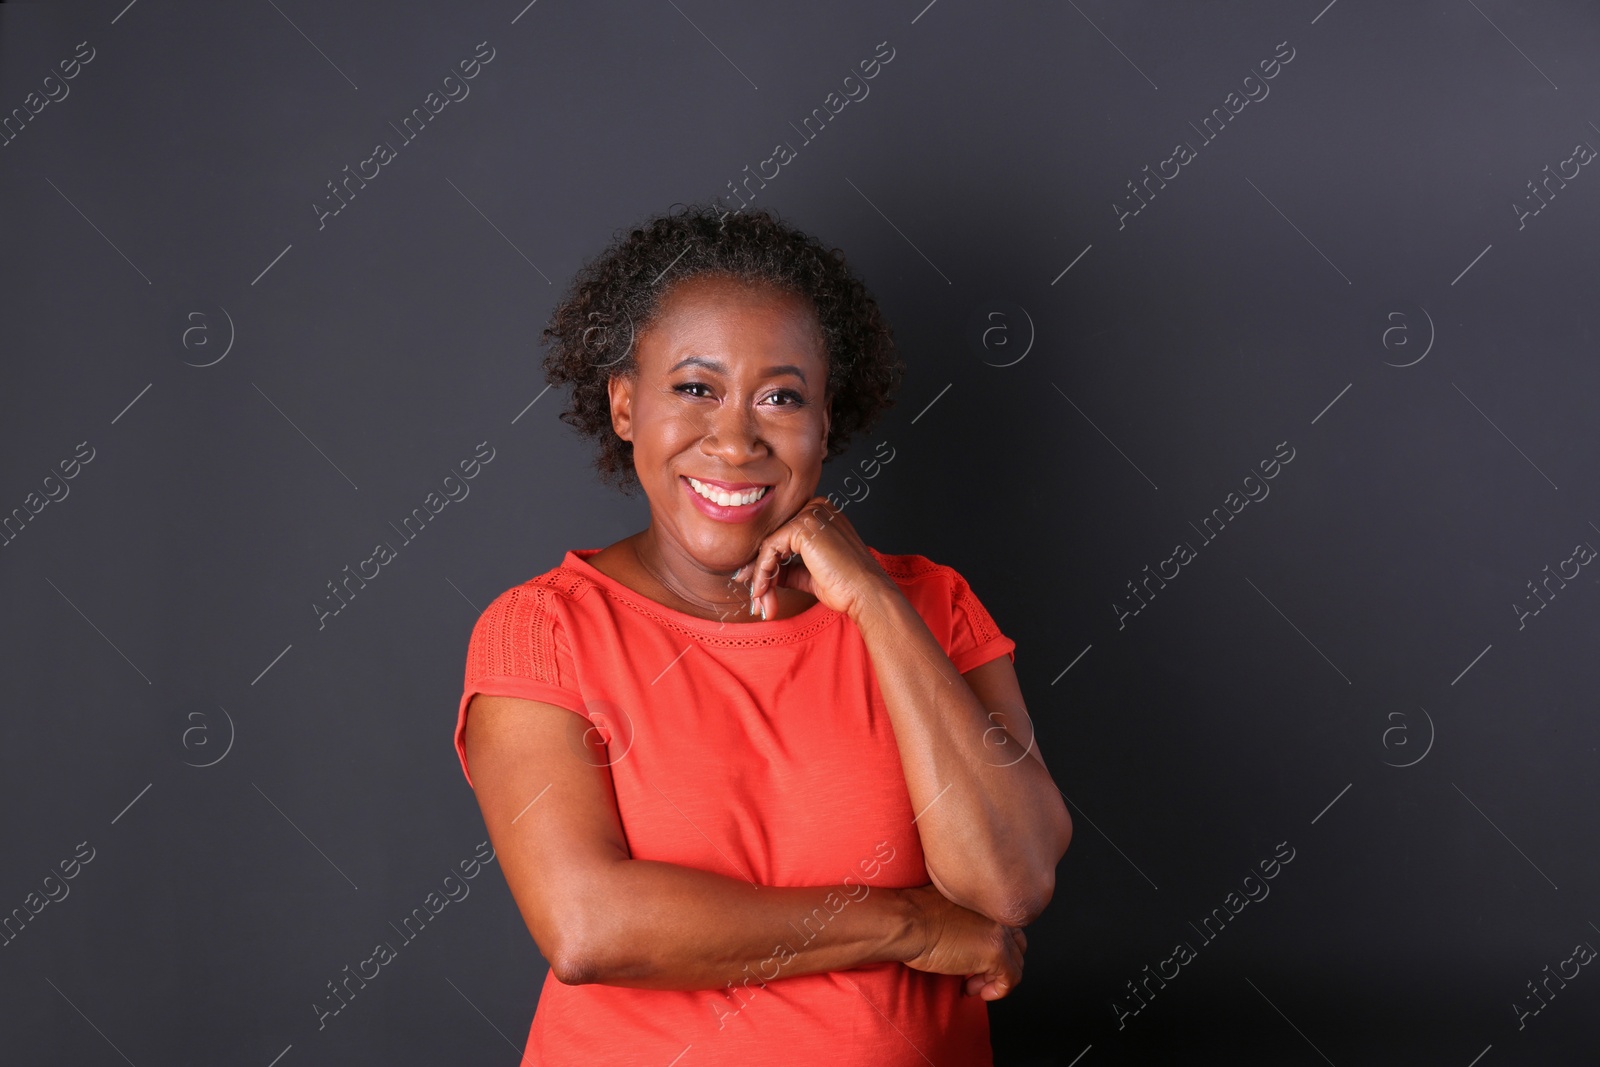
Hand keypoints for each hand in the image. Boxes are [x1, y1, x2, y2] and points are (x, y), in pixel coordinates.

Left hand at [731, 495, 893, 622]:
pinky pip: (769, 549)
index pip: (783, 535)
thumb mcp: (809, 574)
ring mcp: (810, 514)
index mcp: (821, 515)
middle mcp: (816, 508)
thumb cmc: (847, 585)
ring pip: (768, 545)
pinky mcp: (803, 526)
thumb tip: (765, 573)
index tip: (757, 584)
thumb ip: (787, 568)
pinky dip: (762, 572)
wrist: (865, 593)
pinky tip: (763, 591)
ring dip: (760, 576)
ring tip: (761, 600)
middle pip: (774, 538)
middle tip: (756, 596)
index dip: (766, 562)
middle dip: (760, 571)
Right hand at [900, 884, 1026, 1000]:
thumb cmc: (914, 915)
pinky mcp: (995, 954)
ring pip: (1015, 964)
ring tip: (972, 983)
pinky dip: (997, 991)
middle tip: (976, 975)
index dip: (995, 947)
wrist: (907, 922)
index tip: (977, 958)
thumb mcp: (948, 910)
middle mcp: (998, 915)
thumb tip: (967, 941)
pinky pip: (1010, 980)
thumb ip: (966, 919)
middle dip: (998, 965)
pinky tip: (976, 991)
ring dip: (994, 979)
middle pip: (1016, 946)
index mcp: (987, 902)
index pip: (1007, 928)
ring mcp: (999, 934)